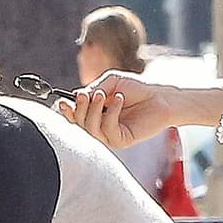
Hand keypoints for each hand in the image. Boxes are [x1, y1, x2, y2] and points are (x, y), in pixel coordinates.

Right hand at [56, 74, 176, 149]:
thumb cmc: (137, 88)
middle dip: (79, 109)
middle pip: (79, 125)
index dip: (67, 112)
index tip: (62, 102)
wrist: (160, 96)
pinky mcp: (122, 141)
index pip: (75, 118)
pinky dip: (111, 113)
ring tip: (103, 94)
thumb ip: (94, 88)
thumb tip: (77, 97)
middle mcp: (101, 126)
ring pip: (91, 129)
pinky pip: (108, 130)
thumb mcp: (111, 82)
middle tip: (86, 95)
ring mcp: (110, 136)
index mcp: (96, 113)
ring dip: (93, 110)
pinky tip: (119, 99)